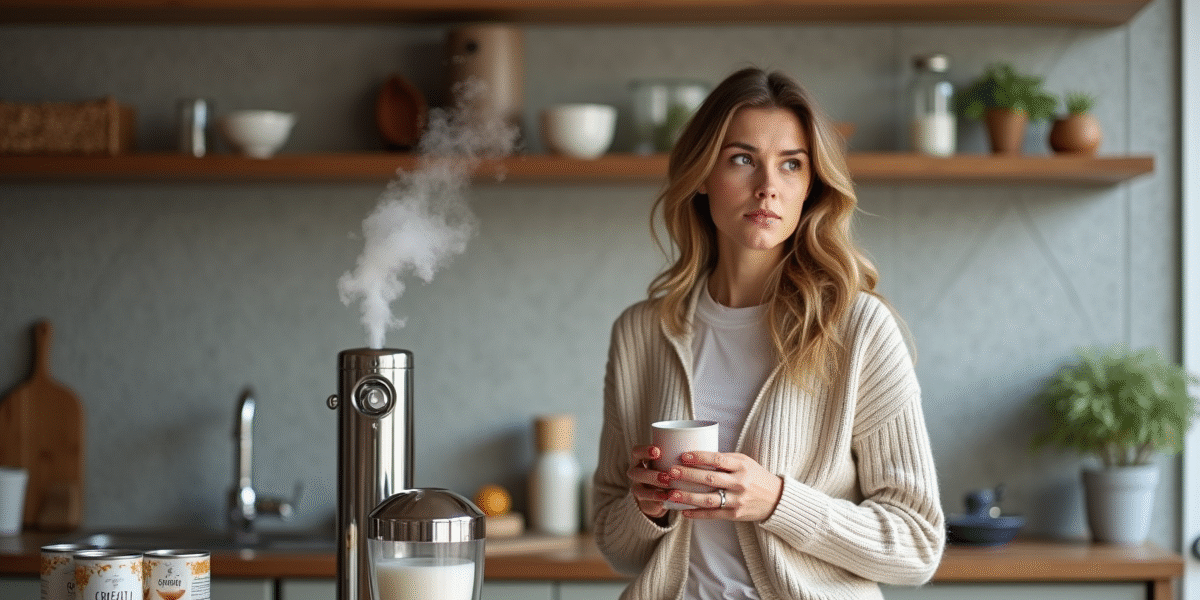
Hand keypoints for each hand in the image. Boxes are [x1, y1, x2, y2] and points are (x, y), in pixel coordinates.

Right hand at [627, 444, 670, 519]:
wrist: (657, 492)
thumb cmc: (666, 469)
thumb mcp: (668, 459)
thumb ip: (676, 452)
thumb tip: (700, 441)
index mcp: (640, 459)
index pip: (636, 452)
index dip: (644, 451)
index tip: (658, 450)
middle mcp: (635, 472)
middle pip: (636, 472)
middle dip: (651, 474)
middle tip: (667, 476)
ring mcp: (637, 487)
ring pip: (639, 489)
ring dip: (654, 489)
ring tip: (669, 489)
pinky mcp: (642, 501)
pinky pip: (646, 501)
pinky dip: (657, 499)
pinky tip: (668, 498)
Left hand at [666, 451, 782, 521]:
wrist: (776, 499)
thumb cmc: (755, 476)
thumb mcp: (745, 462)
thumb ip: (724, 459)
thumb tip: (696, 454)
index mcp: (742, 466)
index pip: (717, 460)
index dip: (699, 457)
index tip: (682, 455)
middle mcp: (740, 483)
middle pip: (710, 479)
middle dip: (688, 476)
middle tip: (670, 473)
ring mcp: (738, 500)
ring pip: (709, 499)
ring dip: (688, 497)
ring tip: (672, 494)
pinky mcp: (735, 515)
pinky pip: (713, 514)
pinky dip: (697, 513)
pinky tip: (683, 512)